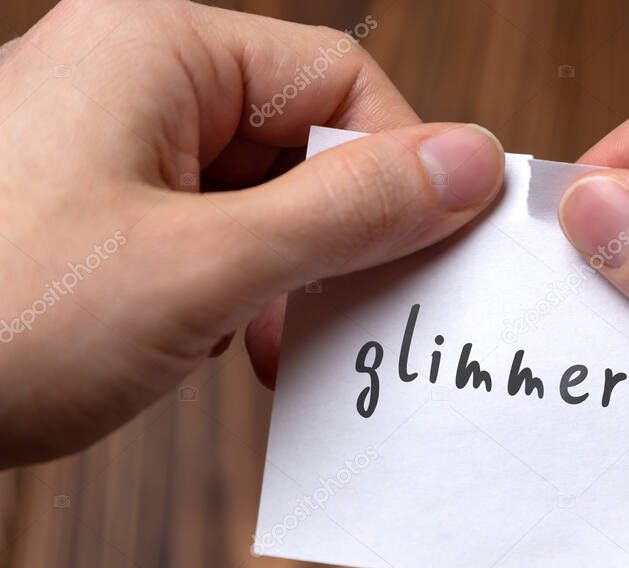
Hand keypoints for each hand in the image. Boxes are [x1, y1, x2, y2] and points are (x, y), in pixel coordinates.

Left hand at [0, 0, 503, 465]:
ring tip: (277, 345)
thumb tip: (471, 163)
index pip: (338, 83)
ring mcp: (117, 149)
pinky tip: (235, 348)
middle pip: (305, 141)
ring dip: (296, 277)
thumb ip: (349, 211)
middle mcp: (140, 82)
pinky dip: (247, 293)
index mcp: (160, 48)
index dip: (402, 165)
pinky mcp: (105, 211)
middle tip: (361, 315)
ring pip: (267, 198)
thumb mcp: (206, 267)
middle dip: (343, 238)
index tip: (438, 247)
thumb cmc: (0, 319)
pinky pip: (218, 235)